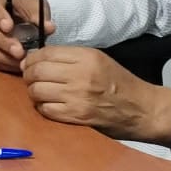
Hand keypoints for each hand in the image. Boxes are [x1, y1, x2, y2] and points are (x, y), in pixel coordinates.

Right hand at [0, 0, 55, 73]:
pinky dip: (7, 64)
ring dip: (5, 56)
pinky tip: (19, 65)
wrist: (28, 20)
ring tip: (21, 59)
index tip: (9, 27)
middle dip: (4, 42)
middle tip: (19, 50)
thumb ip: (39, 14)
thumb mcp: (36, 6)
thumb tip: (49, 27)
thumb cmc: (29, 9)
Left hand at [21, 45, 170, 143]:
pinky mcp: (77, 117)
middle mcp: (80, 75)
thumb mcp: (99, 59)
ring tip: (41, 92)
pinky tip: (50, 105)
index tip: (29, 63)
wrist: (141, 109)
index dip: (31, 58)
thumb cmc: (120, 83)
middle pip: (37, 71)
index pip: (45, 53)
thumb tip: (39, 58)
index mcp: (86, 57)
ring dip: (34, 92)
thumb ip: (71, 57)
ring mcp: (77, 97)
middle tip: (30, 78)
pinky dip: (43, 107)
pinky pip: (46, 110)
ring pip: (37, 91)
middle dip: (28, 75)